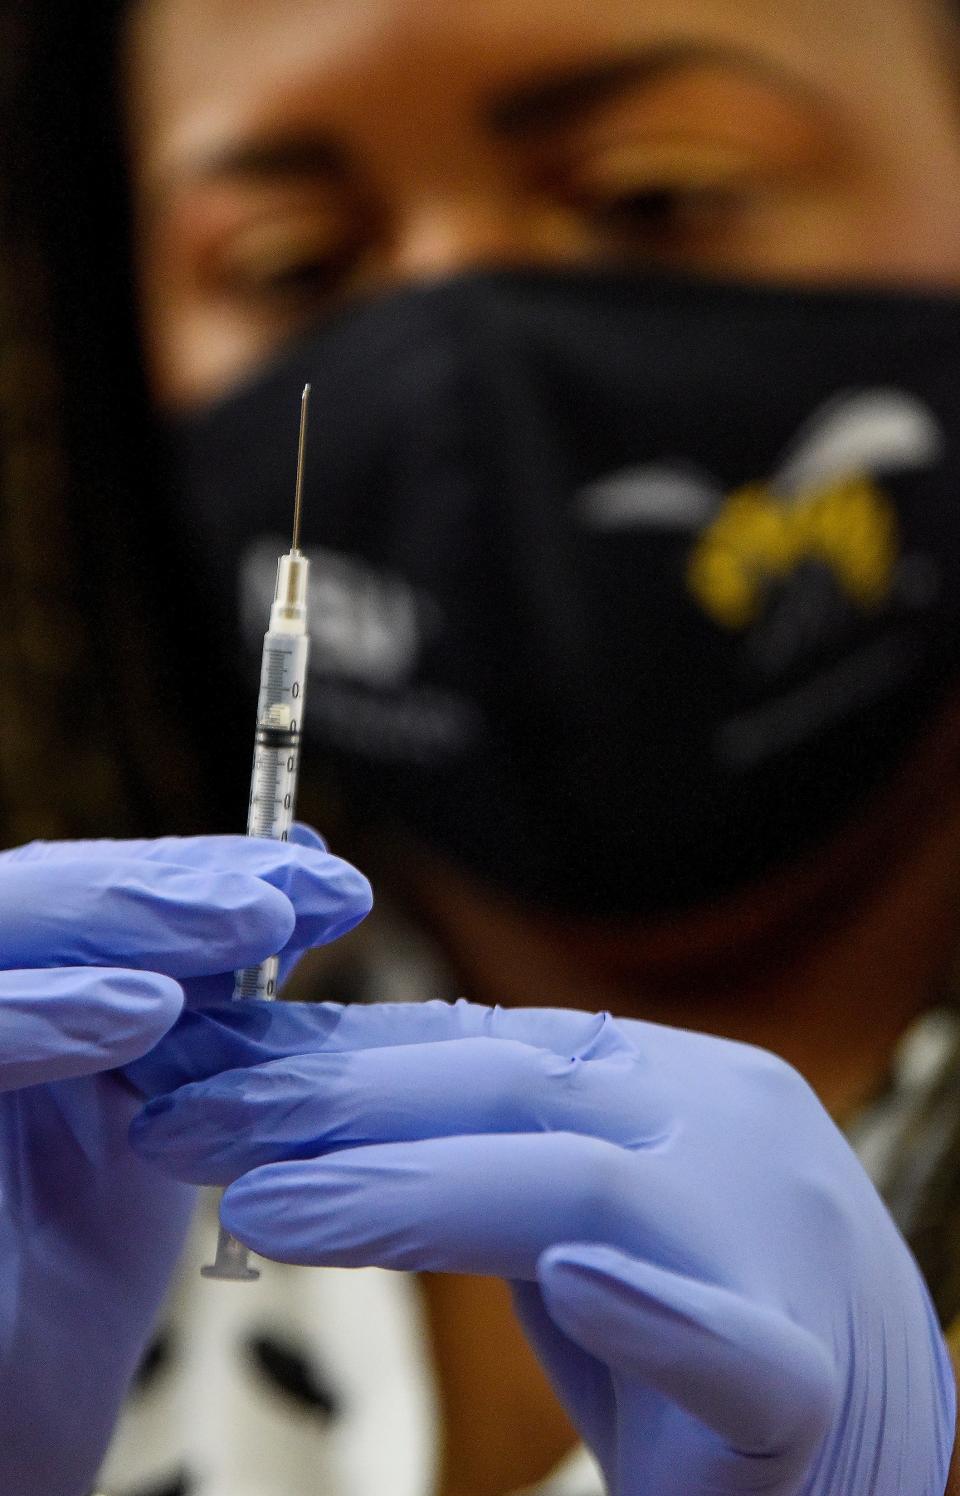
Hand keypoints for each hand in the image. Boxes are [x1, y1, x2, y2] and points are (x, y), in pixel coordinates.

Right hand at [0, 829, 369, 1495]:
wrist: (17, 1401)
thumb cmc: (79, 1243)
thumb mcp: (171, 1090)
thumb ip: (218, 983)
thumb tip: (305, 859)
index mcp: (14, 985)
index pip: (83, 886)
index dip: (194, 867)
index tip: (320, 877)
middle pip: (30, 894)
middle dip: (164, 882)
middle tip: (283, 896)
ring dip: (116, 919)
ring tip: (243, 928)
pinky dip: (35, 1018)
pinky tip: (140, 1015)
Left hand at [130, 999, 954, 1495]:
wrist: (852, 1442)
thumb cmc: (680, 1316)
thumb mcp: (565, 1205)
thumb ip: (469, 1142)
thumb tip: (290, 1087)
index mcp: (667, 1077)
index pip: (482, 1042)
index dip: (331, 1048)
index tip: (200, 1059)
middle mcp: (726, 1126)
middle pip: (511, 1089)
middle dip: (330, 1101)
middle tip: (182, 1120)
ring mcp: (777, 1246)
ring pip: (590, 1190)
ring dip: (416, 1192)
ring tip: (266, 1208)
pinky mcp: (808, 1390)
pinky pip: (743, 1351)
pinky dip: (659, 1316)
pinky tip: (583, 1284)